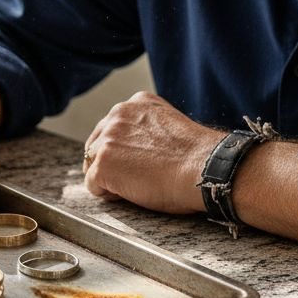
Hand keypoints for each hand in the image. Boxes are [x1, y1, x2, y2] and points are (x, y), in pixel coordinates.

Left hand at [83, 91, 220, 213]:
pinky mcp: (103, 163)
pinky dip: (108, 194)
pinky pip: (93, 185)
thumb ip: (148, 128)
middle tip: (135, 178)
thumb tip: (139, 148)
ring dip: (109, 177)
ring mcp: (108, 139)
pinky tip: (131, 194)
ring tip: (136, 185)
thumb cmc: (196, 157)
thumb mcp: (170, 126)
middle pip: (97, 143)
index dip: (123, 150)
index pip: (113, 127)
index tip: (139, 162)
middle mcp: (118, 114)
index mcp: (137, 103)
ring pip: (93, 164)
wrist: (204, 168)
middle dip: (111, 162)